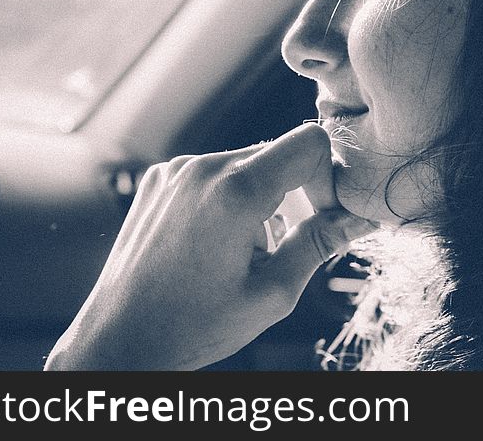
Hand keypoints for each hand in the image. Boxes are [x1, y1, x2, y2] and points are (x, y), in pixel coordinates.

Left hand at [43, 123, 376, 369]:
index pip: (309, 142)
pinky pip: (215, 171)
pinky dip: (229, 197)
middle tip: (284, 243)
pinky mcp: (160, 178)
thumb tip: (361, 218)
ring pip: (248, 162)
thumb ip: (320, 244)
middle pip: (279, 152)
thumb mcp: (273, 293)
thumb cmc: (194, 325)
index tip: (321, 216)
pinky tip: (215, 240)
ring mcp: (176, 170)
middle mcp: (202, 168)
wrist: (120, 340)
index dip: (327, 178)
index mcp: (235, 192)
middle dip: (296, 192)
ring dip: (262, 197)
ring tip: (242, 249)